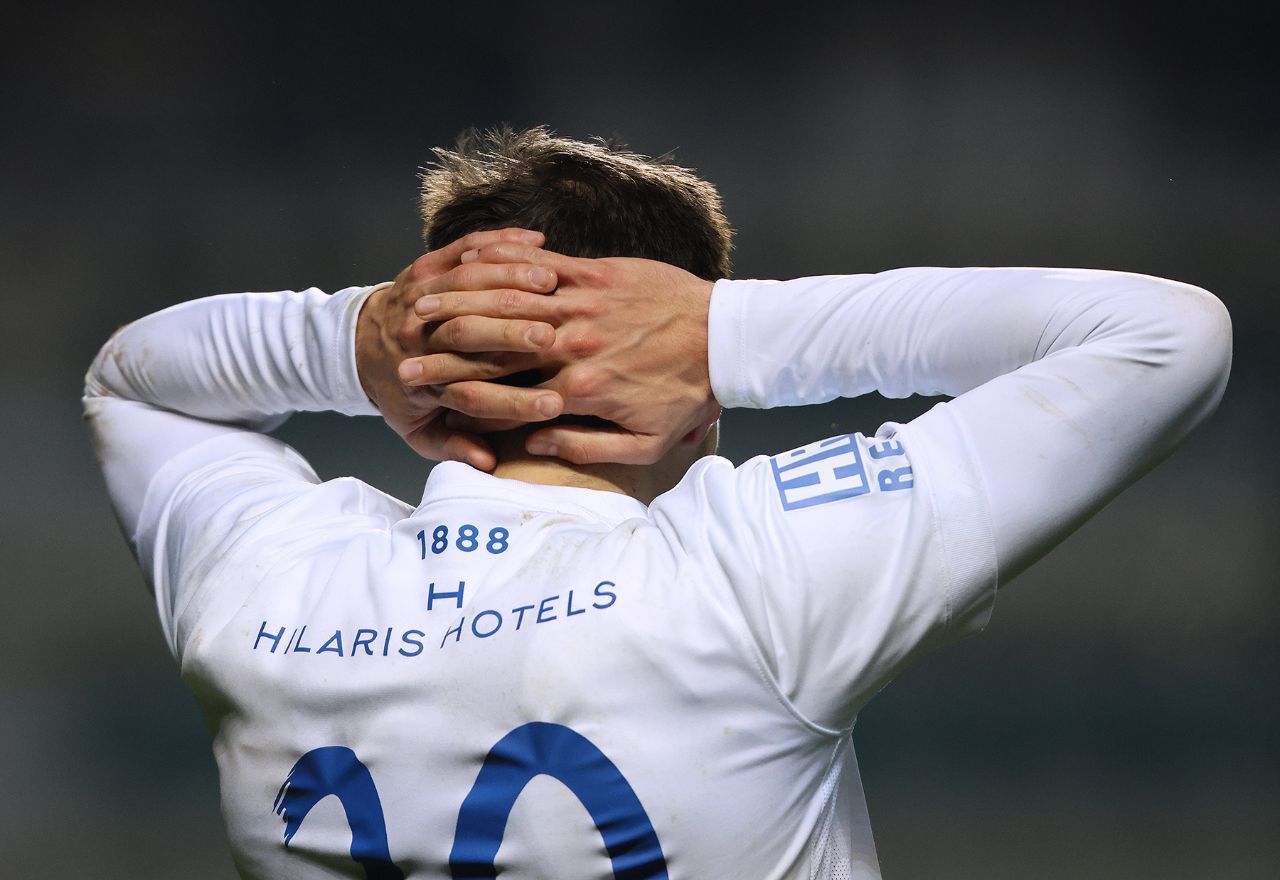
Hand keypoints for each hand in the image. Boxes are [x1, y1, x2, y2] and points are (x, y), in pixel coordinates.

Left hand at [356, 229, 564, 469]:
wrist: (358, 345)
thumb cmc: (401, 392)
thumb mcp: (418, 432)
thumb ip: (453, 447)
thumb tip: (486, 462)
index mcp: (424, 382)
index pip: (474, 394)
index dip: (515, 401)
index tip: (554, 405)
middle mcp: (420, 336)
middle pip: (472, 333)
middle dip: (514, 334)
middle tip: (555, 339)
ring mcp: (421, 294)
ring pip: (470, 284)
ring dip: (512, 282)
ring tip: (552, 286)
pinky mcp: (426, 265)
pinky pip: (465, 248)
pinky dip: (500, 243)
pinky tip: (536, 242)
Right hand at [400, 244, 719, 464]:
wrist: (725, 340)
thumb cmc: (686, 395)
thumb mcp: (644, 443)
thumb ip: (585, 446)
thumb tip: (535, 441)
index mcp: (580, 389)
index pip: (504, 391)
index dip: (454, 390)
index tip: (418, 391)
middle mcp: (574, 344)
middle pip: (494, 344)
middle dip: (443, 348)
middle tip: (402, 348)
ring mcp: (584, 304)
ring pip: (510, 302)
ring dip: (463, 302)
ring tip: (423, 305)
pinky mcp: (597, 274)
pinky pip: (543, 266)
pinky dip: (506, 267)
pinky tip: (477, 267)